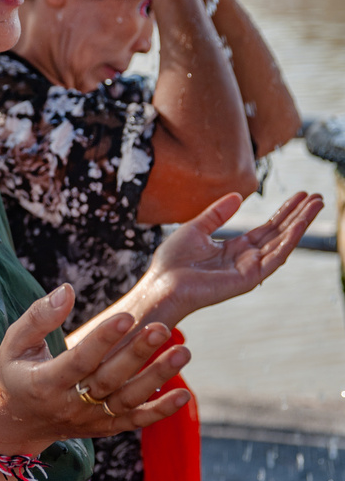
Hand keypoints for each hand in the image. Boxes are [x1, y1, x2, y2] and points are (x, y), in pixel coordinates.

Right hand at [0, 285, 191, 456]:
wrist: (14, 424)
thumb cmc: (13, 373)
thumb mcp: (13, 343)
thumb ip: (39, 317)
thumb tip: (68, 290)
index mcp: (44, 383)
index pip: (79, 360)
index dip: (103, 339)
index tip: (126, 315)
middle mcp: (69, 405)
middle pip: (109, 380)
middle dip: (137, 353)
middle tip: (163, 327)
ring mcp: (89, 420)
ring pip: (128, 401)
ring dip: (157, 378)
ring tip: (183, 352)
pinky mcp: (103, 428)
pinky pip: (135, 421)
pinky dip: (160, 411)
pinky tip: (184, 394)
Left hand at [146, 190, 323, 321]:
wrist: (162, 285)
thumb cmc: (172, 263)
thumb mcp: (195, 228)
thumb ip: (217, 214)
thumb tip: (238, 196)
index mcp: (233, 249)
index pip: (266, 228)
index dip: (283, 212)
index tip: (300, 195)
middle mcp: (245, 259)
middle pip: (279, 233)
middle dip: (299, 215)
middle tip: (317, 197)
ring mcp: (249, 270)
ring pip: (282, 243)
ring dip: (301, 224)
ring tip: (317, 204)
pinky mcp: (248, 279)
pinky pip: (274, 258)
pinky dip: (289, 241)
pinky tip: (301, 225)